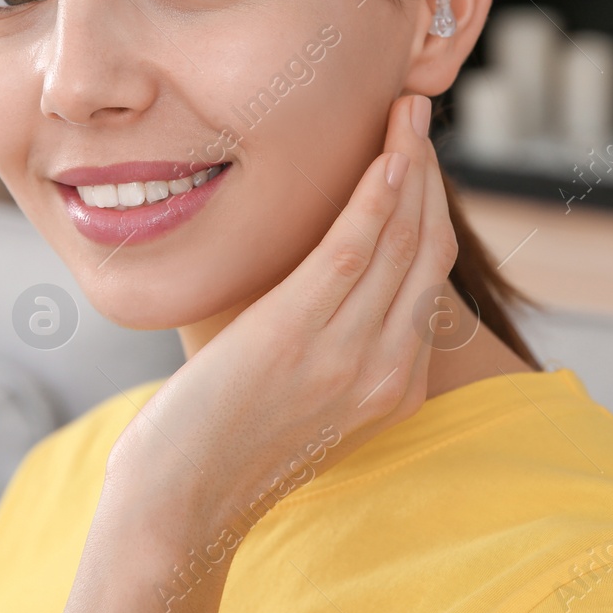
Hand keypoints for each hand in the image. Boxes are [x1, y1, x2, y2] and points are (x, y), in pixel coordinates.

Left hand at [119, 92, 453, 542]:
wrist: (182, 503)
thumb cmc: (226, 446)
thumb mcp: (304, 398)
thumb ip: (334, 346)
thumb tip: (330, 284)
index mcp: (395, 388)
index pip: (430, 275)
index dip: (429, 204)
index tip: (413, 151)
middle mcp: (387, 372)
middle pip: (428, 248)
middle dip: (427, 169)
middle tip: (414, 110)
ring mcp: (349, 356)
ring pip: (402, 239)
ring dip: (408, 162)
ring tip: (404, 109)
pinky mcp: (300, 335)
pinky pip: (354, 250)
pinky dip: (376, 197)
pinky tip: (385, 154)